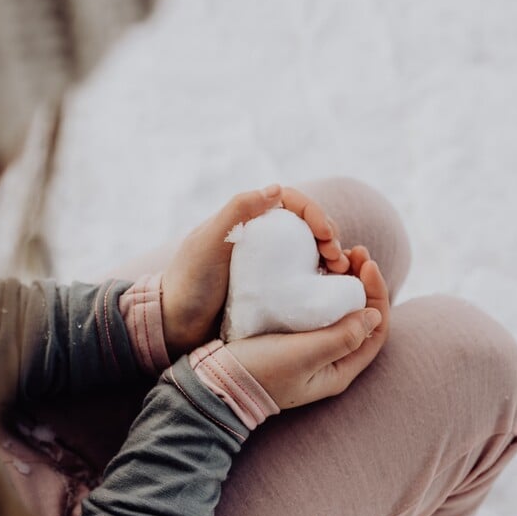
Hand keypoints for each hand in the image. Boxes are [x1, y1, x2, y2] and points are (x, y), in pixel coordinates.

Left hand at [161, 185, 349, 358]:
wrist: (175, 326)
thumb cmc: (189, 282)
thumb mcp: (207, 243)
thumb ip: (236, 212)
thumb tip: (275, 189)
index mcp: (247, 220)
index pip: (290, 202)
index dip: (313, 211)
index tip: (325, 232)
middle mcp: (261, 239)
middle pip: (306, 226)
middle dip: (328, 234)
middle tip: (336, 255)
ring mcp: (269, 266)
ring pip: (310, 251)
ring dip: (331, 256)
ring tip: (341, 270)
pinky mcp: (274, 291)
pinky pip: (305, 278)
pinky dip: (323, 278)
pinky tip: (332, 287)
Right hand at [225, 248, 388, 408]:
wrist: (218, 380)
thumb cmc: (260, 371)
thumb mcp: (304, 355)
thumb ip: (342, 338)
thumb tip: (374, 315)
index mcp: (339, 370)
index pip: (375, 331)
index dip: (377, 295)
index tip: (368, 265)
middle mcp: (330, 360)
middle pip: (359, 317)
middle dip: (363, 283)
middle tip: (355, 252)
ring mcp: (310, 348)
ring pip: (339, 310)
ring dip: (343, 282)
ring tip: (337, 254)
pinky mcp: (291, 336)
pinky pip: (317, 308)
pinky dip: (321, 287)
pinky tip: (314, 268)